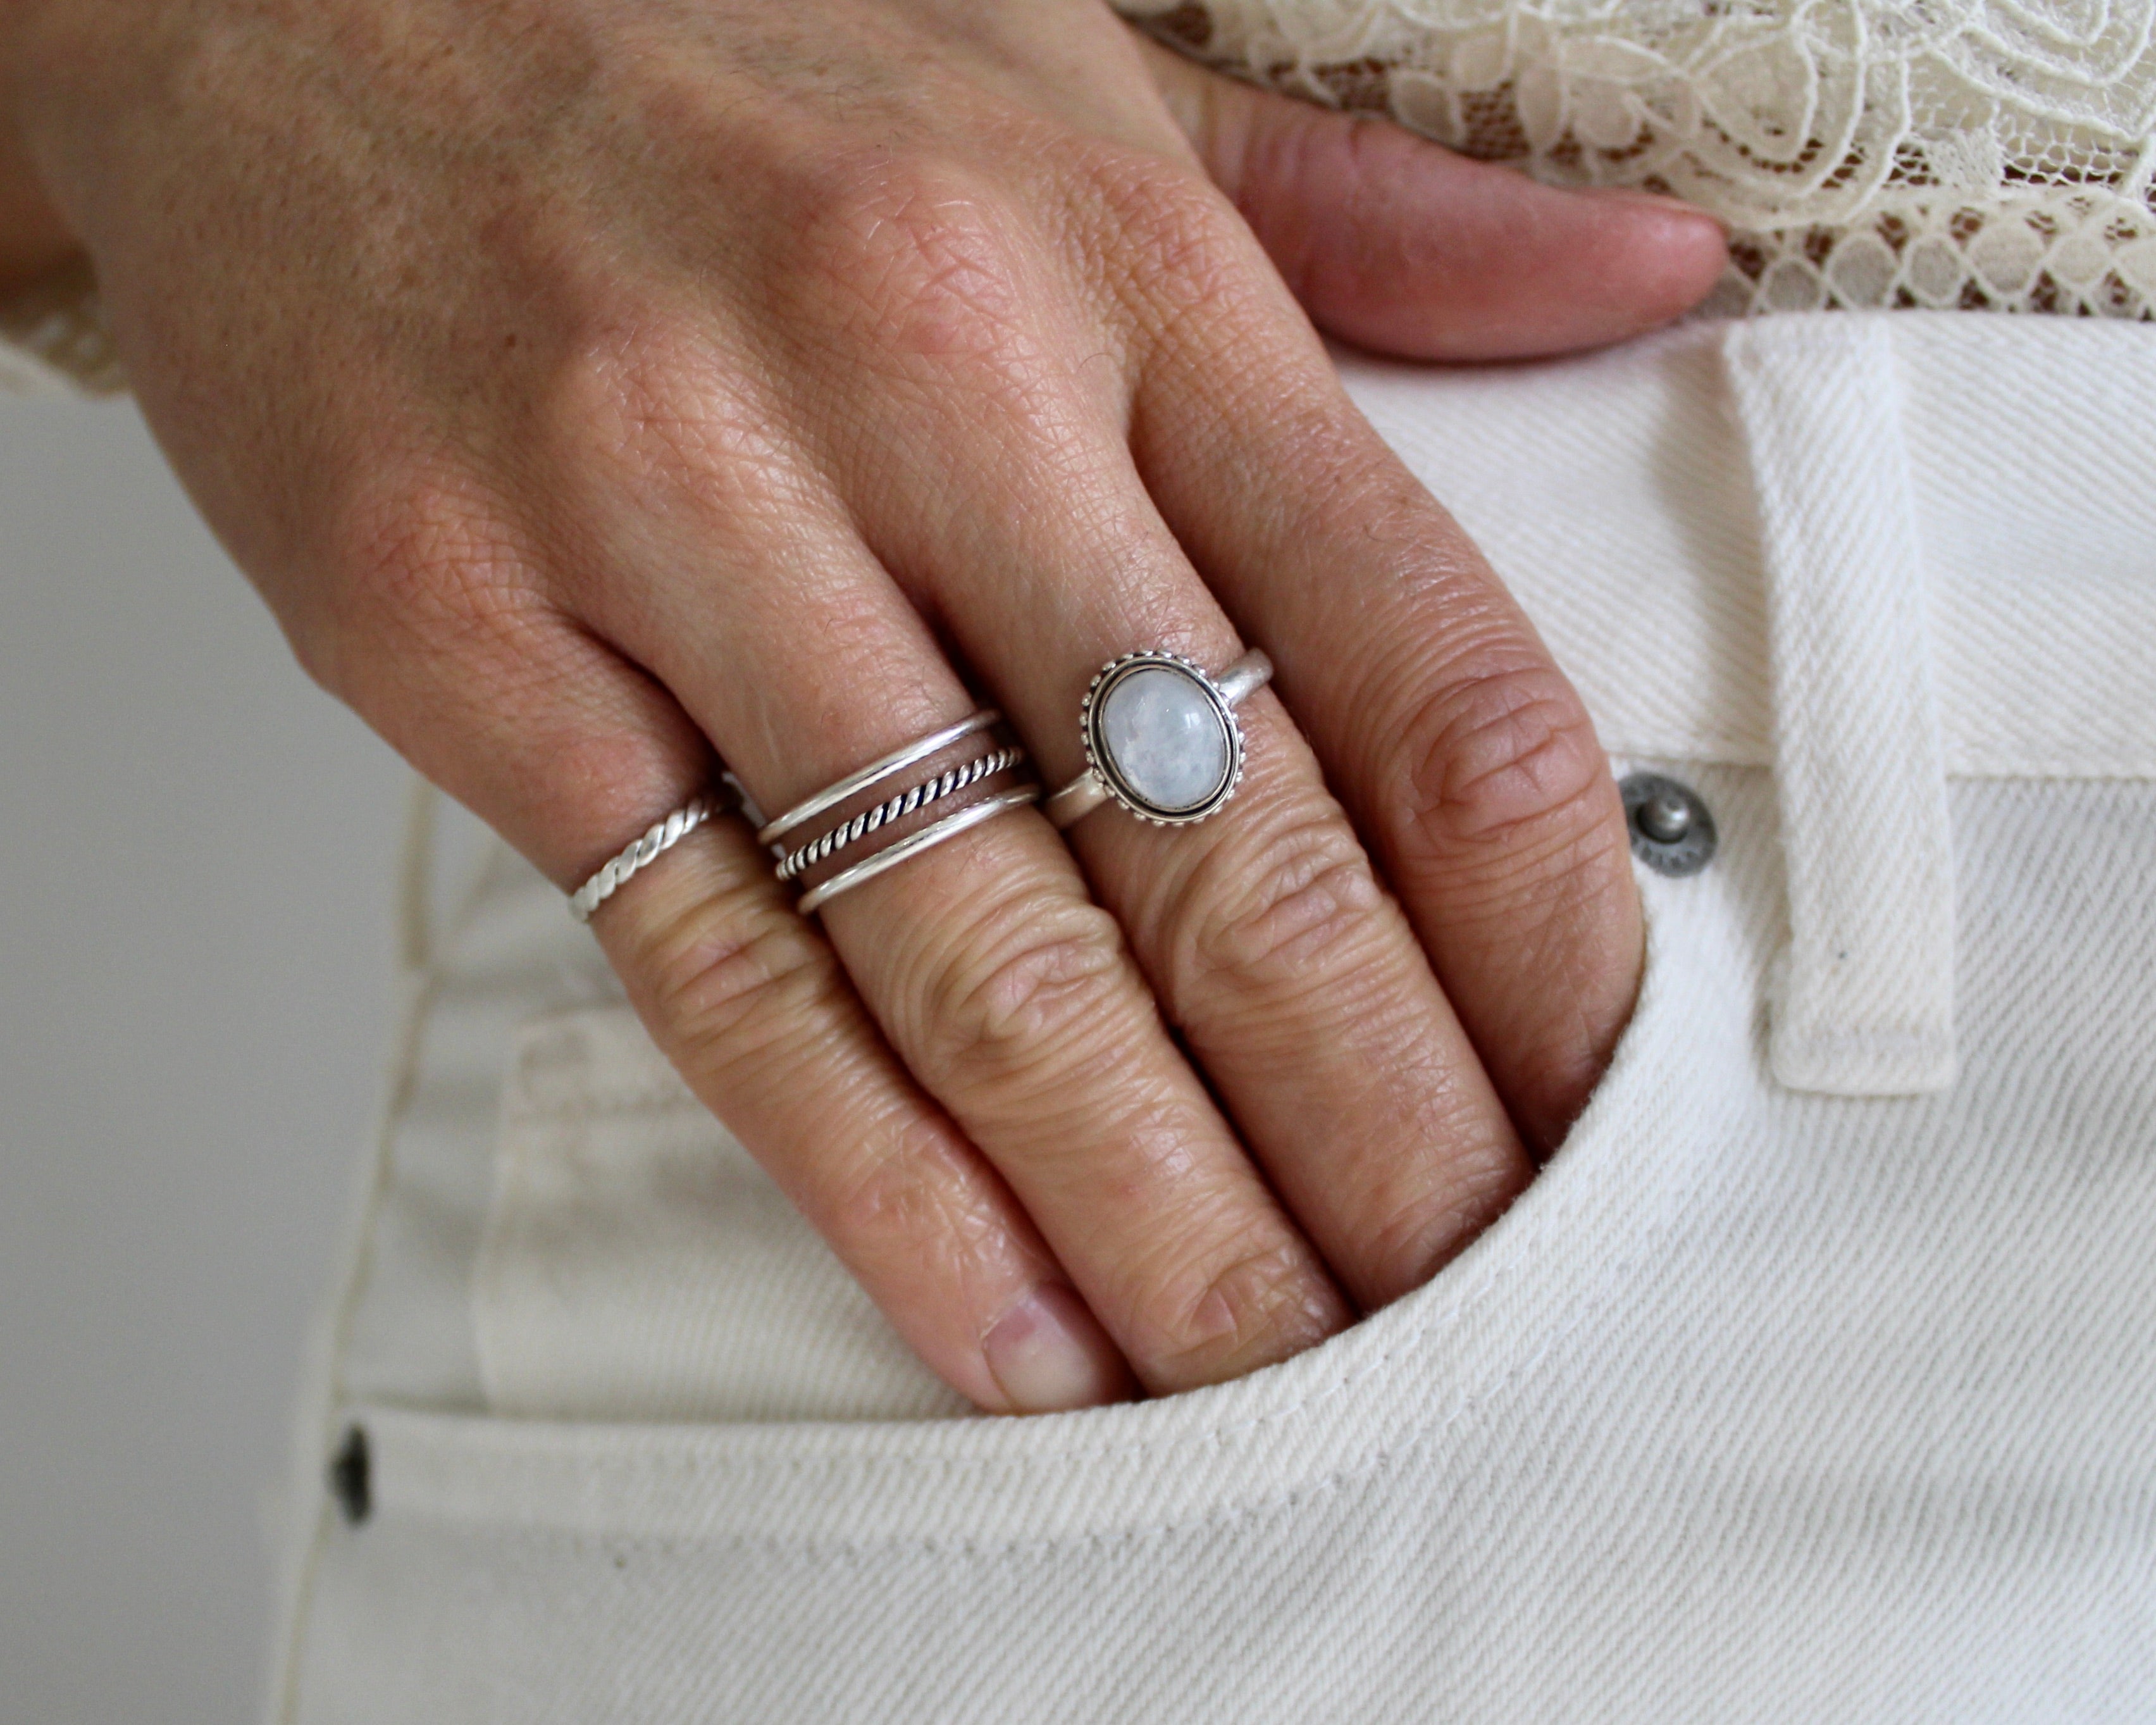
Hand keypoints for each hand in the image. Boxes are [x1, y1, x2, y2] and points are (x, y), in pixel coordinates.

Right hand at [8, 0, 1722, 1409]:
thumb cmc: (721, 51)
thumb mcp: (1083, 85)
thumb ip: (1372, 224)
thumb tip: (1642, 286)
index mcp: (1113, 264)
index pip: (1412, 647)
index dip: (1539, 922)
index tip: (1594, 1094)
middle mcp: (916, 386)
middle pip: (1218, 846)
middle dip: (1377, 1123)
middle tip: (1474, 1305)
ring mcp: (673, 522)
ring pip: (977, 954)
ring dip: (1154, 1207)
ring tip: (1275, 1369)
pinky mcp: (470, 647)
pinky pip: (717, 972)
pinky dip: (877, 1182)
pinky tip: (1003, 1321)